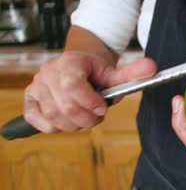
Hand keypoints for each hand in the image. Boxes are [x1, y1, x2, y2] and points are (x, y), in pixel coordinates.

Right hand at [24, 51, 155, 132]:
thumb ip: (132, 73)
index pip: (73, 85)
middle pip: (65, 106)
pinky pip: (38, 121)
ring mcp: (36, 86)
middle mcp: (48, 73)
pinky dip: (55, 127)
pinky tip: (67, 120)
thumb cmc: (96, 73)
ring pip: (54, 116)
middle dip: (87, 118)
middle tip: (97, 117)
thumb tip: (153, 68)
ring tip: (85, 117)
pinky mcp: (30, 100)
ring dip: (74, 124)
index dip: (90, 102)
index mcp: (69, 63)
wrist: (79, 68)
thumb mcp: (114, 73)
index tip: (103, 108)